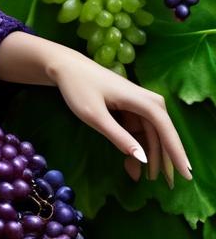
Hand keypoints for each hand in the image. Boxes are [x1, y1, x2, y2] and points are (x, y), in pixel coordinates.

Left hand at [50, 53, 191, 186]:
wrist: (64, 66)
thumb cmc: (77, 88)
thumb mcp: (95, 116)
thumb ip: (119, 137)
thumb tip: (144, 159)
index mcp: (139, 99)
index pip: (165, 128)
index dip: (176, 152)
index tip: (185, 174)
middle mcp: (144, 99)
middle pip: (161, 132)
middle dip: (162, 158)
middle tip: (165, 184)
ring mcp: (137, 102)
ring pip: (150, 132)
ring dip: (147, 154)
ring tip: (140, 177)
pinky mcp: (129, 105)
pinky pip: (139, 128)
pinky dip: (136, 144)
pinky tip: (130, 163)